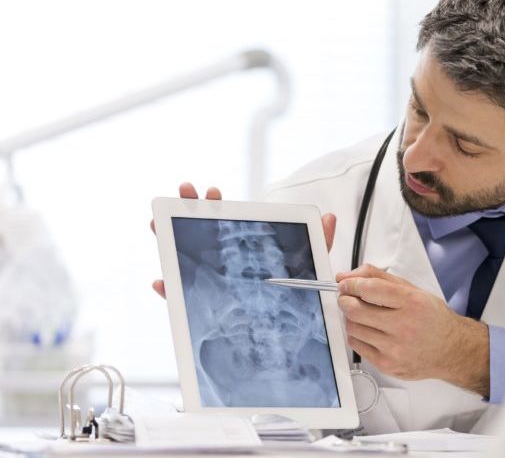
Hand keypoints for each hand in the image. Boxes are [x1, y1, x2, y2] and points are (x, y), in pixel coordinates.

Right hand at [148, 182, 337, 298]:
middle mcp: (219, 259)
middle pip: (196, 230)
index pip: (223, 219)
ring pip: (180, 257)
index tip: (211, 192)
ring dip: (165, 238)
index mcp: (240, 244)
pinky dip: (168, 289)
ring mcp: (206, 280)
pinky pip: (179, 297)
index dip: (214, 204)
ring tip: (157, 223)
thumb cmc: (291, 293)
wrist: (286, 330)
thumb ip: (318, 243)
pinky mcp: (200, 306)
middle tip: (185, 192)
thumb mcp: (307, 267)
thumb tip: (329, 217)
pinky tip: (161, 281)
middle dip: (186, 208)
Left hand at [337, 264, 489, 396]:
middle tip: (347, 297)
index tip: (345, 284)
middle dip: (345, 300)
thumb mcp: (413, 290)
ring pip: (353, 328)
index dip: (351, 284)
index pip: (370, 289)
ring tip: (362, 315)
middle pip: (356, 309)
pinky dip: (357, 335)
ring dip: (351, 318)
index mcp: (412, 302)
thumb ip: (380, 279)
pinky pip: (357, 346)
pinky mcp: (387, 364)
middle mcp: (404, 325)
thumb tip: (346, 276)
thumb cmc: (432, 319)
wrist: (451, 350)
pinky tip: (369, 331)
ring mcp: (394, 348)